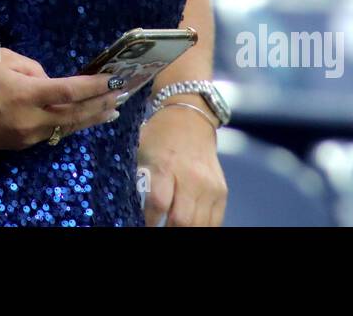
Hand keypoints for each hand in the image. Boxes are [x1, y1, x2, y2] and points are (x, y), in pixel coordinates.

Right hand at [0, 49, 123, 149]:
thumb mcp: (2, 59)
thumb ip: (33, 68)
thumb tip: (50, 81)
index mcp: (26, 94)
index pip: (70, 91)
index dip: (95, 86)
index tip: (114, 80)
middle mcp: (31, 118)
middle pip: (75, 114)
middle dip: (101, 104)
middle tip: (121, 95)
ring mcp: (27, 135)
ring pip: (67, 127)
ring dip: (91, 118)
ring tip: (111, 111)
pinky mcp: (22, 145)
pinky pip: (52, 133)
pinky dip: (70, 125)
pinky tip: (81, 119)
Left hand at [136, 103, 227, 226]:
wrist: (191, 121)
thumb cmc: (160, 138)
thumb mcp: (141, 151)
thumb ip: (139, 180)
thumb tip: (131, 208)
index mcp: (166, 165)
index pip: (159, 203)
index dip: (150, 221)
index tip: (142, 224)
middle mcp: (192, 177)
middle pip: (182, 219)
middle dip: (168, 230)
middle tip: (158, 229)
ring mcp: (210, 186)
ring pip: (199, 224)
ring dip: (184, 231)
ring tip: (171, 227)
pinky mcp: (222, 192)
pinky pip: (214, 220)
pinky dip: (201, 227)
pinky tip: (189, 225)